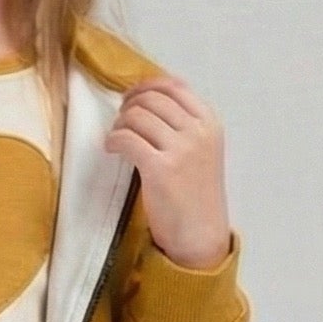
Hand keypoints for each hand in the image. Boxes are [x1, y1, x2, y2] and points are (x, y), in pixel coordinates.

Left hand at [102, 73, 231, 268]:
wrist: (200, 236)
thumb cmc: (196, 195)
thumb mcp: (202, 150)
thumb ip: (183, 124)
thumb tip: (146, 99)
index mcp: (210, 123)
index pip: (174, 86)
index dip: (146, 86)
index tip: (131, 97)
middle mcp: (198, 132)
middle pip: (152, 98)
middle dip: (129, 105)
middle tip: (121, 121)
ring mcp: (181, 150)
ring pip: (136, 115)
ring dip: (119, 124)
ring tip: (117, 139)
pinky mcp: (160, 169)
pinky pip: (126, 138)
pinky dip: (113, 140)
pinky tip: (112, 149)